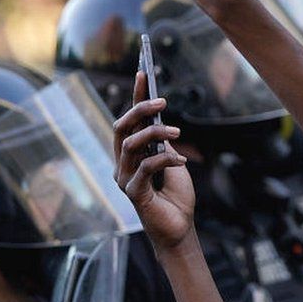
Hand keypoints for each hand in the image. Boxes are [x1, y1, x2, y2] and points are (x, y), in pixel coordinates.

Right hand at [114, 71, 195, 250]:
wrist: (179, 229)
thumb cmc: (175, 196)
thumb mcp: (172, 161)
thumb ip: (163, 143)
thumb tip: (161, 121)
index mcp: (131, 155)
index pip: (129, 120)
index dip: (134, 96)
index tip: (143, 72)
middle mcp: (123, 164)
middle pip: (121, 127)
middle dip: (139, 109)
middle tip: (161, 101)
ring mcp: (125, 178)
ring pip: (131, 144)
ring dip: (155, 133)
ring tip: (177, 132)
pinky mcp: (134, 193)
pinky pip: (145, 167)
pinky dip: (164, 159)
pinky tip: (181, 161)